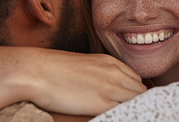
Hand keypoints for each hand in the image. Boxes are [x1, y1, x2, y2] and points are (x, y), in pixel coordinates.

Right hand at [13, 48, 146, 115]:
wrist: (38, 70)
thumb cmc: (55, 70)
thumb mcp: (86, 65)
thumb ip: (102, 74)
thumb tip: (108, 88)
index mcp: (111, 62)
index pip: (136, 80)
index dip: (133, 93)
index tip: (126, 101)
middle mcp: (115, 73)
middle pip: (140, 91)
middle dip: (136, 101)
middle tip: (125, 109)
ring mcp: (110, 87)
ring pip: (136, 101)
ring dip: (132, 108)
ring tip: (122, 113)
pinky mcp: (102, 103)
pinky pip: (125, 111)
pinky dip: (124, 115)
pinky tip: (116, 116)